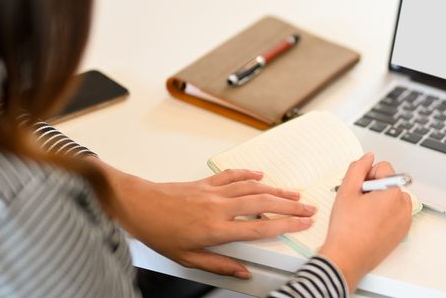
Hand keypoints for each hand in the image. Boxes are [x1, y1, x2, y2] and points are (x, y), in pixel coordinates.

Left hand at [86, 157, 315, 278]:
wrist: (137, 205)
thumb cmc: (158, 231)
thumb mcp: (187, 258)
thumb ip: (218, 264)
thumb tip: (241, 271)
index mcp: (216, 229)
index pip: (260, 227)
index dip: (286, 225)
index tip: (303, 223)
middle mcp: (219, 207)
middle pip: (263, 204)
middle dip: (290, 206)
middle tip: (308, 207)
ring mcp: (214, 192)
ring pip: (253, 187)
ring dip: (276, 190)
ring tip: (294, 194)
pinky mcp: (206, 182)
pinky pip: (233, 175)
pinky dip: (250, 174)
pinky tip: (260, 175)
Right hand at [318, 153, 412, 291]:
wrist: (347, 259)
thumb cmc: (345, 229)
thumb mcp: (346, 190)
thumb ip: (358, 168)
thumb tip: (369, 157)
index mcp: (393, 193)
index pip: (383, 168)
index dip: (366, 175)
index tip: (358, 188)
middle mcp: (404, 206)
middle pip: (389, 183)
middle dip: (373, 188)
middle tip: (358, 203)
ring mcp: (405, 220)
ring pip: (392, 198)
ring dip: (379, 201)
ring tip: (363, 214)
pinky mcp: (402, 232)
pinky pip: (395, 213)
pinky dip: (384, 214)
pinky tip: (369, 223)